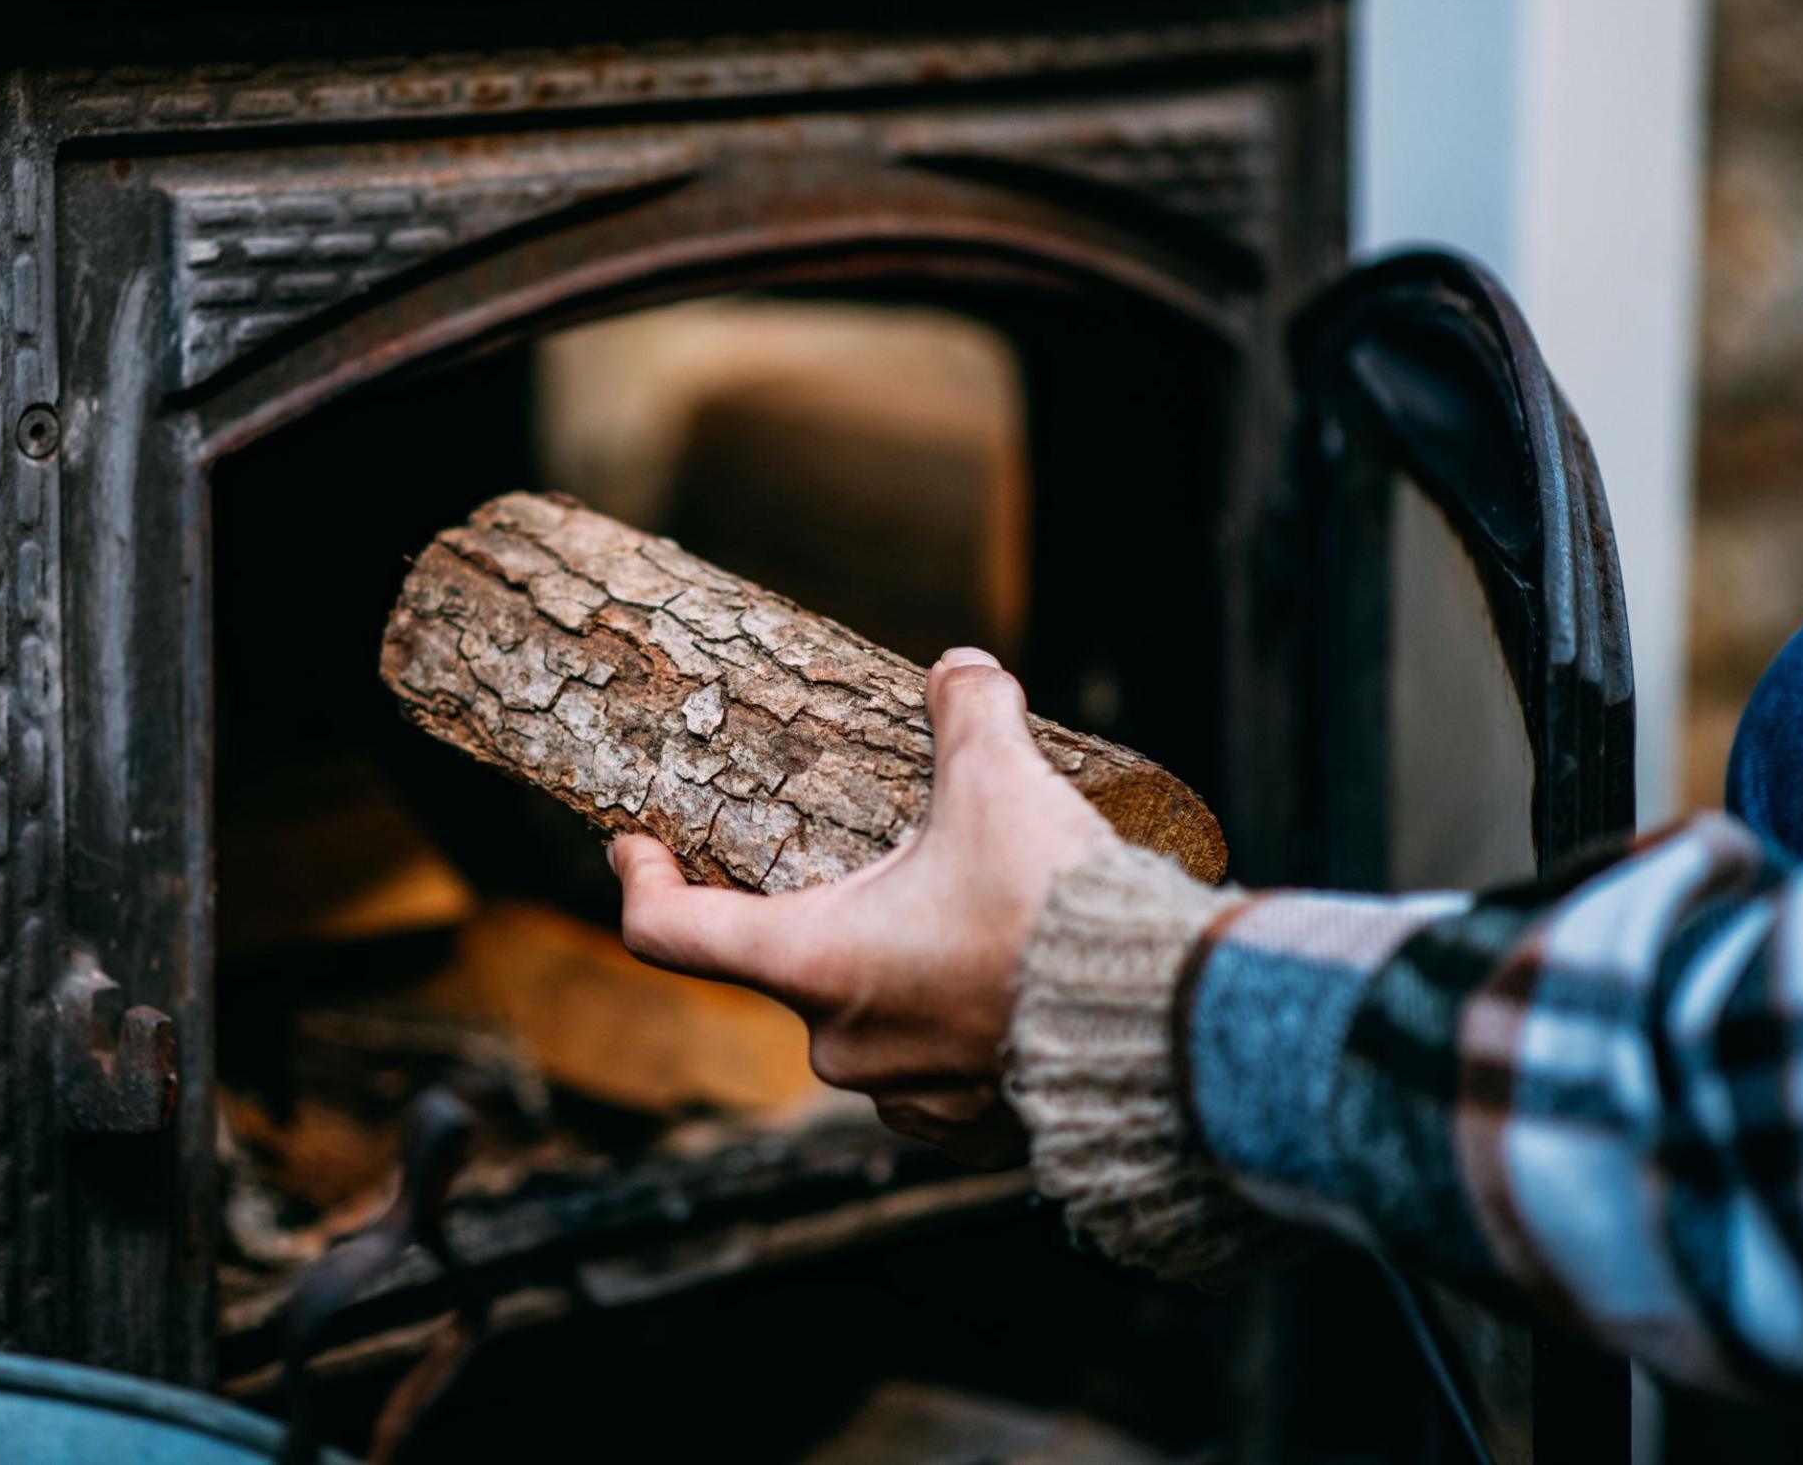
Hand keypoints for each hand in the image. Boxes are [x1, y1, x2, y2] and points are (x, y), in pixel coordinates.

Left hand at [608, 648, 1118, 1165]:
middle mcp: (842, 1046)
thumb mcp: (1002, 780)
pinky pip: (935, 1074)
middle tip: (894, 860)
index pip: (671, 932)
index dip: (641, 879)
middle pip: (791, 964)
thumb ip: (966, 710)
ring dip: (898, 974)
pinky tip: (1004, 992)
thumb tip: (959, 669)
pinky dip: (955, 1029)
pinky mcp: (973, 1133)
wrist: (1166, 1025)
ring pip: (869, 1020)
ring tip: (969, 924)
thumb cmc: (1058, 906)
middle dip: (829, 908)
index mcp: (816, 962)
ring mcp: (907, 1099)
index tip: (636, 843)